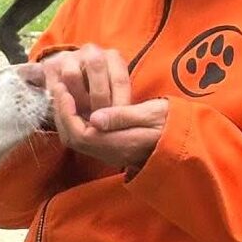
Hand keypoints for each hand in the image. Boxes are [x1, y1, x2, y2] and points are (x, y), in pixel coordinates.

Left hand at [42, 45, 167, 171]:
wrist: (185, 142)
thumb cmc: (171, 124)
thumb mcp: (151, 115)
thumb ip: (123, 117)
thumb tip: (95, 118)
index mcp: (118, 145)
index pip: (81, 134)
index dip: (67, 113)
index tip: (62, 90)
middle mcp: (109, 152)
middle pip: (74, 139)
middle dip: (62, 114)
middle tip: (57, 88)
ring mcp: (109, 152)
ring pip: (77, 139)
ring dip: (66, 116)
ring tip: (63, 92)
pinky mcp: (110, 148)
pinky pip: (85, 137)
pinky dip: (75, 120)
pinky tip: (75, 103)